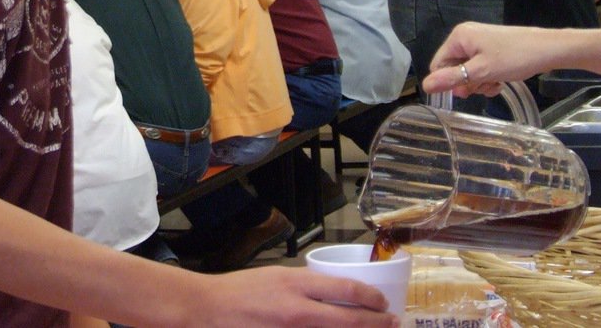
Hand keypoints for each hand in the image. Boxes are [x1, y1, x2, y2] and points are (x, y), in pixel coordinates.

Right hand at [196, 266, 397, 325]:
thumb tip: (336, 293)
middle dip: (378, 324)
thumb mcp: (277, 276)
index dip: (372, 299)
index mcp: (296, 285)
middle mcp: (298, 312)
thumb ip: (306, 286)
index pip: (347, 291)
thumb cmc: (241, 290)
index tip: (383, 303)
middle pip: (350, 321)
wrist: (208, 309)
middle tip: (392, 323)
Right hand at [423, 22, 550, 98]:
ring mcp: (480, 42)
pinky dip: (487, 77)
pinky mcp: (492, 48)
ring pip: (468, 70)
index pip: (438, 64)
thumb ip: (451, 79)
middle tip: (482, 89)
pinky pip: (480, 67)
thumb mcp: (480, 72)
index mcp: (458, 37)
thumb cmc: (513, 58)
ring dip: (478, 82)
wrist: (548, 49)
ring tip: (494, 85)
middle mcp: (466, 36)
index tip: (465, 93)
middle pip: (453, 67)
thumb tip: (425, 86)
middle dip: (466, 82)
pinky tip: (499, 82)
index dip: (448, 82)